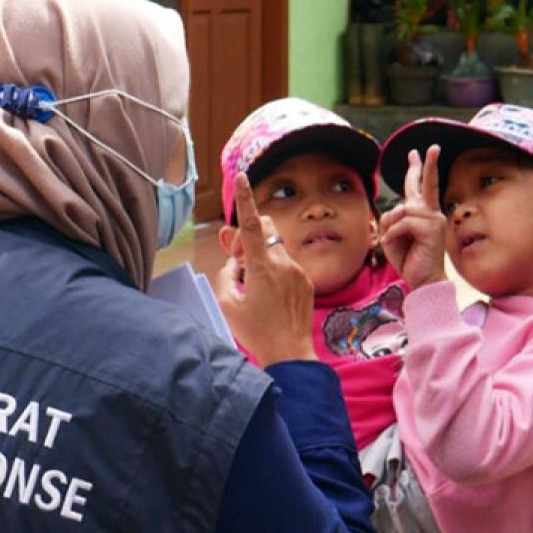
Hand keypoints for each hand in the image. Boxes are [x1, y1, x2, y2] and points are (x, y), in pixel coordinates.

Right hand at [214, 173, 314, 365]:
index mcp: (261, 267)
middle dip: (250, 237)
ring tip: (256, 289)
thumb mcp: (227, 303)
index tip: (242, 177)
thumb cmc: (255, 332)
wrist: (290, 355)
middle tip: (239, 262)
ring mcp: (298, 272)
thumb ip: (226, 273)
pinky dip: (275, 272)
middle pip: (266, 231)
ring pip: (275, 250)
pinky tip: (272, 298)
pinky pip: (287, 266)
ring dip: (262, 259)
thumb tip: (233, 260)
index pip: (252, 224)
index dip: (244, 199)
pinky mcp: (306, 281)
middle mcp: (283, 264)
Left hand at [378, 146, 447, 289]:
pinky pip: (402, 223)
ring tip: (396, 242)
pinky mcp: (432, 229)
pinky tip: (395, 245)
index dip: (419, 169)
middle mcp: (431, 213)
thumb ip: (391, 219)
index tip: (419, 152)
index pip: (420, 187)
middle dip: (425, 165)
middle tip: (427, 148)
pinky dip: (393, 235)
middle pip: (425, 185)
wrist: (423, 280)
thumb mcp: (391, 236)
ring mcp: (434, 220)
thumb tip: (401, 209)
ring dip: (392, 228)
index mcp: (423, 214)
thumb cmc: (408, 259)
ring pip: (402, 210)